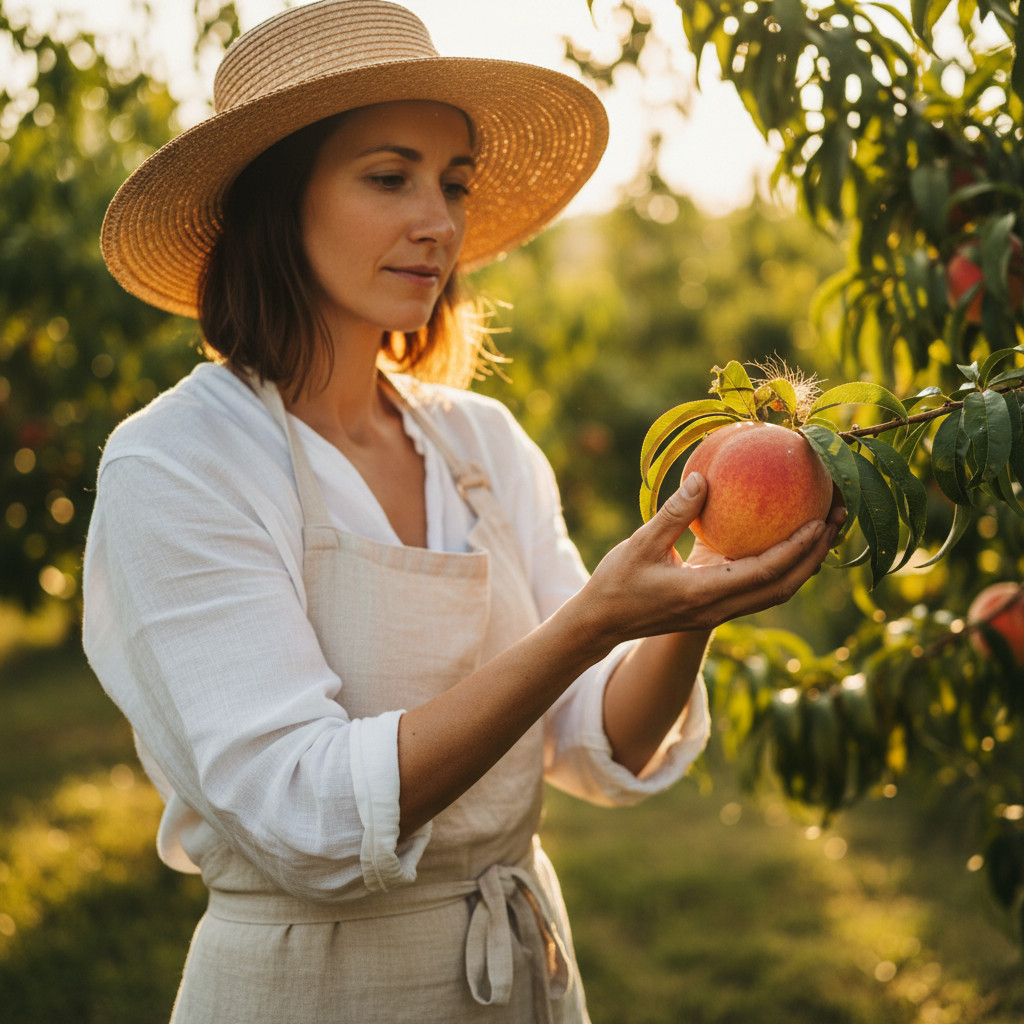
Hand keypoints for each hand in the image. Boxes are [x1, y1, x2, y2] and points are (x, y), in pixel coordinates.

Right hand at [577, 472, 844, 647]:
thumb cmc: (616, 583)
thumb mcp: (640, 544)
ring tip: (822, 529)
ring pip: (776, 592)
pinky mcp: (715, 608)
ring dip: (804, 564)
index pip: (766, 572)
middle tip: (836, 518)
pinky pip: (759, 588)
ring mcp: (719, 612)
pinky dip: (780, 567)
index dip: (798, 547)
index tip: (820, 519)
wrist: (602, 624)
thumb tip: (702, 479)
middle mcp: (719, 608)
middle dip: (816, 555)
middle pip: (784, 586)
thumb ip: (674, 514)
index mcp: (705, 593)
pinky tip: (783, 539)